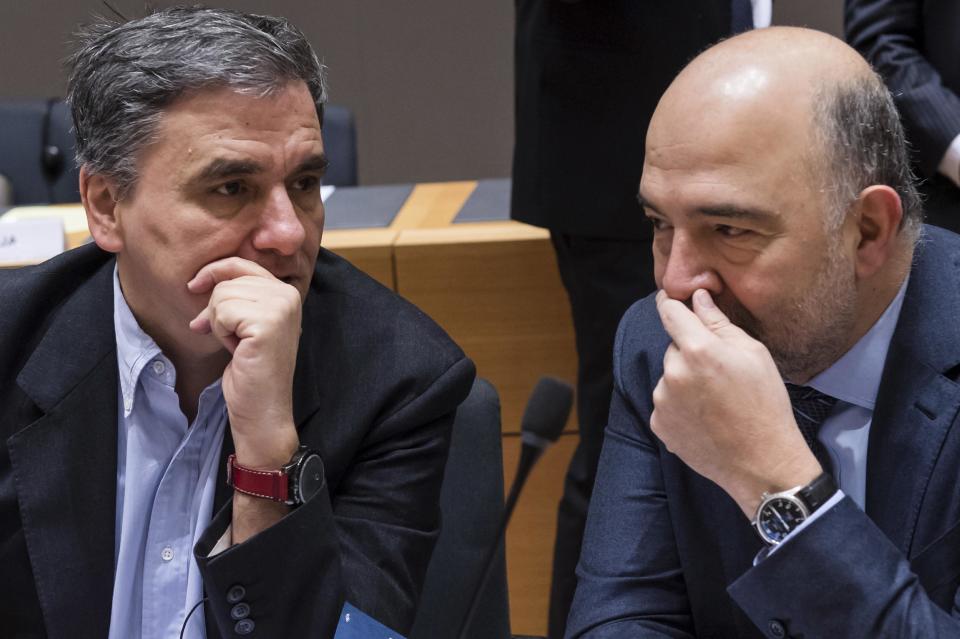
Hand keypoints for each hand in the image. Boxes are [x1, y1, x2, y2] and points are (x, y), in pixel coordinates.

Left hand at [188, 257, 300, 468]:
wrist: (262, 408)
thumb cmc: (251, 371)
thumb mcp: (243, 324)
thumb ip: (235, 298)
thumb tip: (199, 284)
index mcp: (287, 293)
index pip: (242, 264)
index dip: (215, 271)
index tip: (194, 286)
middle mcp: (288, 295)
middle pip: (227, 282)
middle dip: (217, 311)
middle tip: (231, 338)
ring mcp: (280, 308)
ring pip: (222, 296)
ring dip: (220, 324)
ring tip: (238, 345)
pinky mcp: (267, 323)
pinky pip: (222, 312)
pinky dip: (221, 333)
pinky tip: (237, 350)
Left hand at [651, 289, 821, 517]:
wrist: (761, 463)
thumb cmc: (765, 404)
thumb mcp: (753, 355)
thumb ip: (719, 323)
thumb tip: (698, 298)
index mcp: (698, 350)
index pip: (670, 312)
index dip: (670, 302)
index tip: (669, 298)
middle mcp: (673, 372)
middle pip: (673, 348)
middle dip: (690, 352)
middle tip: (719, 372)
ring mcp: (662, 400)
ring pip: (669, 376)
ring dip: (684, 380)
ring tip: (715, 400)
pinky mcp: (658, 424)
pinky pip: (665, 402)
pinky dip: (679, 405)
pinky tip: (705, 417)